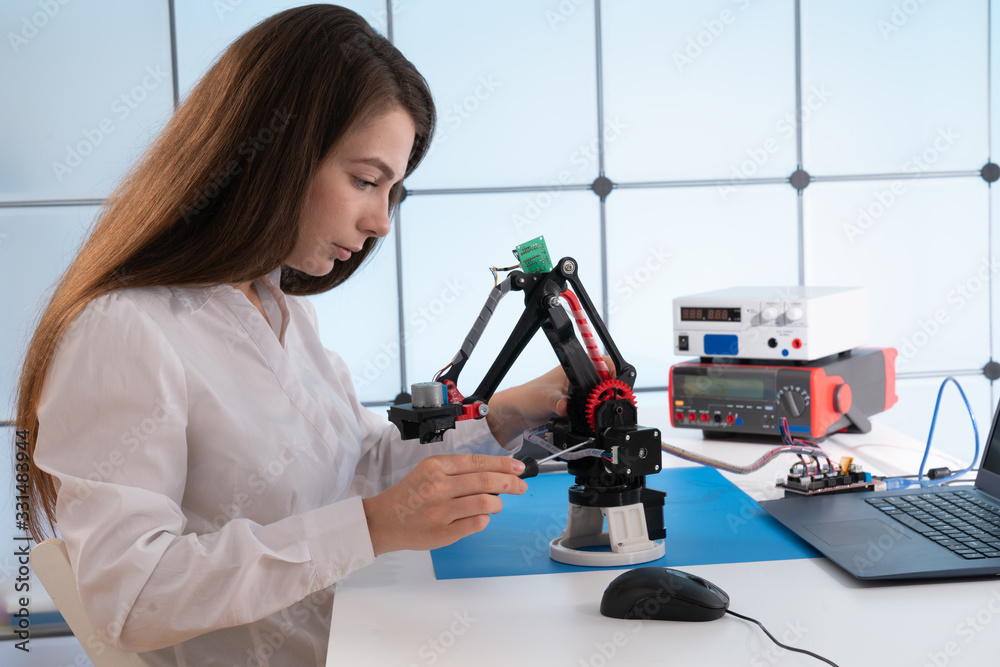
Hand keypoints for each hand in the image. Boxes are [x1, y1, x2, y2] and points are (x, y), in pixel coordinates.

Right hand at [361, 454, 526, 555]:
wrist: (382, 521)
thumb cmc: (408, 496)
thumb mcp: (428, 471)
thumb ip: (457, 471)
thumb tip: (494, 473)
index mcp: (436, 467)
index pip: (478, 462)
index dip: (503, 464)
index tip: (518, 467)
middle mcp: (439, 487)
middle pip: (486, 480)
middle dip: (510, 482)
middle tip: (521, 485)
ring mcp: (441, 511)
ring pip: (485, 502)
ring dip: (498, 503)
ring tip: (496, 504)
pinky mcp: (443, 533)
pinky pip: (476, 523)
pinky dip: (485, 519)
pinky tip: (481, 517)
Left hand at [486, 356, 615, 445]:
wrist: (519, 413)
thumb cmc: (528, 397)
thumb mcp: (545, 399)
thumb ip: (558, 403)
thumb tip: (566, 407)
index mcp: (572, 368)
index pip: (600, 362)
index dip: (611, 371)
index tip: (613, 384)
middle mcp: (577, 378)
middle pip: (603, 381)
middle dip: (606, 392)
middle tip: (602, 402)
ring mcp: (577, 392)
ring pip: (599, 396)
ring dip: (599, 404)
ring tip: (593, 410)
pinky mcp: (576, 405)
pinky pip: (591, 408)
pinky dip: (591, 414)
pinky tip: (587, 418)